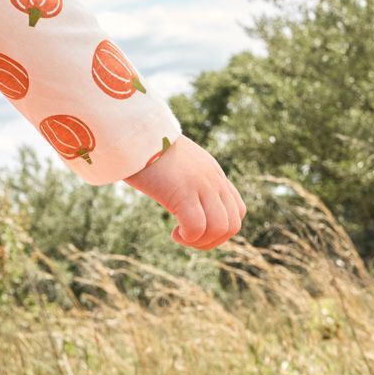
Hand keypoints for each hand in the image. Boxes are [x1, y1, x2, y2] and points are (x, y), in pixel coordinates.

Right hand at [124, 135, 245, 248]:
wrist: (135, 132)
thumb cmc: (146, 148)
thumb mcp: (176, 161)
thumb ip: (185, 175)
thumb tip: (174, 189)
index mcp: (214, 174)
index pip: (238, 211)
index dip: (221, 229)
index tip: (197, 228)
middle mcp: (214, 180)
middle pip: (233, 225)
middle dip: (212, 241)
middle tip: (187, 237)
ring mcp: (201, 186)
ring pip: (220, 228)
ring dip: (200, 242)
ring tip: (180, 236)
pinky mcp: (183, 192)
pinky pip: (197, 227)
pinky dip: (188, 237)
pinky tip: (174, 233)